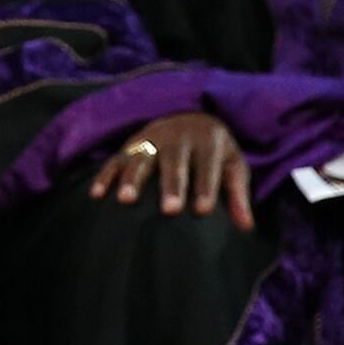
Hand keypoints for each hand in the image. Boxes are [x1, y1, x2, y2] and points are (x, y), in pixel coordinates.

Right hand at [89, 110, 255, 230]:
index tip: (203, 211)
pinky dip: (105, 175)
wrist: (190, 116)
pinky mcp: (130, 143)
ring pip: (140, 157)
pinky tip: (97, 195)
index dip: (205, 186)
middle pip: (173, 160)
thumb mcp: (232, 166)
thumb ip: (238, 196)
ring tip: (126, 201)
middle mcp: (177, 134)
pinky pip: (115, 159)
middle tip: (169, 210)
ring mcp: (150, 137)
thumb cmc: (214, 152)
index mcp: (207, 138)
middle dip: (171, 185)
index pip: (207, 164)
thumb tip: (246, 228)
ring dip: (131, 178)